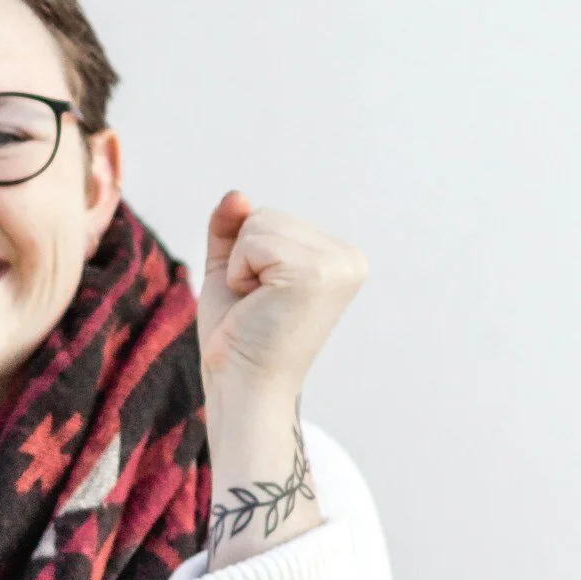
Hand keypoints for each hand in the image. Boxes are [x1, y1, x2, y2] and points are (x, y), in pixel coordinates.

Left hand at [195, 191, 366, 402]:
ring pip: (257, 223)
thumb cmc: (238, 335)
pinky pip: (252, 242)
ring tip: (259, 305)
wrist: (241, 384)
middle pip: (264, 215)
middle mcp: (349, 258)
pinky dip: (239, 273)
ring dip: (240, 267)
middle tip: (258, 305)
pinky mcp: (315, 273)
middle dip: (243, 259)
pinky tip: (257, 304)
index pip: (270, 217)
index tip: (263, 299)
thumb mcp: (231, 270)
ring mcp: (337, 265)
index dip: (247, 257)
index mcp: (341, 257)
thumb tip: (237, 195)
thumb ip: (232, 229)